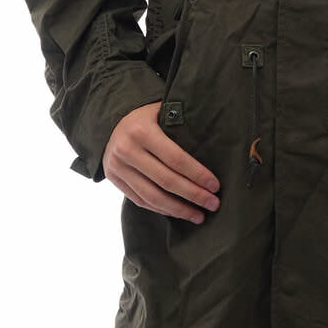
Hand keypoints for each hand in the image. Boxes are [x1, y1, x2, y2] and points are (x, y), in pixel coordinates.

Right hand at [102, 102, 220, 222]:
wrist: (112, 119)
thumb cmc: (148, 114)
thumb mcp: (163, 111)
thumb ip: (182, 127)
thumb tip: (216, 147)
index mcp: (142, 131)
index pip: (176, 158)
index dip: (198, 175)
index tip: (215, 186)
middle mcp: (126, 150)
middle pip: (166, 180)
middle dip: (193, 195)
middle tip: (214, 204)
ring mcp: (117, 166)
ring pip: (152, 196)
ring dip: (178, 210)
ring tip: (199, 215)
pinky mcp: (114, 179)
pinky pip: (140, 200)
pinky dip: (161, 209)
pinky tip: (178, 212)